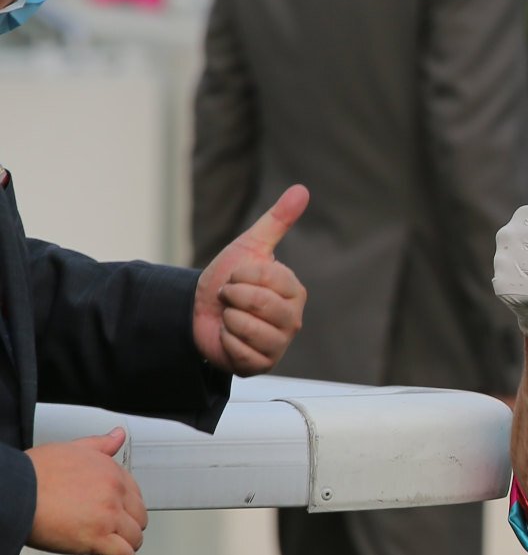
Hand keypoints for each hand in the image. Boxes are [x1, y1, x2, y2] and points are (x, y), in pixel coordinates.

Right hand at [26, 429, 146, 554]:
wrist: (15, 491)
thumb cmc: (33, 473)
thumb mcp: (69, 449)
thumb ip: (99, 445)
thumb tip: (118, 435)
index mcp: (111, 471)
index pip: (135, 494)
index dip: (125, 509)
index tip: (114, 515)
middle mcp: (115, 491)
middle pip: (139, 517)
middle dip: (126, 528)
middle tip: (109, 533)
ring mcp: (109, 515)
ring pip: (135, 538)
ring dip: (123, 546)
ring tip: (107, 551)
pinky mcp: (98, 537)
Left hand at [194, 185, 308, 375]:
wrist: (199, 312)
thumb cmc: (227, 280)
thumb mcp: (250, 247)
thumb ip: (277, 220)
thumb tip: (302, 189)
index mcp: (294, 292)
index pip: (268, 279)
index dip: (241, 275)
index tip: (236, 277)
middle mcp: (293, 320)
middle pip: (260, 304)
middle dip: (232, 298)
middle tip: (229, 299)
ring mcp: (279, 344)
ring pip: (250, 329)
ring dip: (228, 321)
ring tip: (230, 319)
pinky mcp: (262, 365)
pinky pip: (241, 352)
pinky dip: (226, 343)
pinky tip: (227, 338)